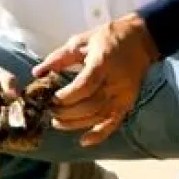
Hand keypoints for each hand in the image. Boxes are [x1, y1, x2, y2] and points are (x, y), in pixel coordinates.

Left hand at [33, 13, 159, 146]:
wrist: (141, 40)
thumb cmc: (109, 37)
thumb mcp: (81, 41)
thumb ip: (59, 58)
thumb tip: (37, 73)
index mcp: (103, 63)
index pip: (85, 86)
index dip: (67, 96)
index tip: (53, 98)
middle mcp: (115, 82)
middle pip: (90, 105)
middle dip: (67, 112)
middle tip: (50, 111)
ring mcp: (123, 95)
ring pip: (99, 116)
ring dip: (76, 124)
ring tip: (58, 123)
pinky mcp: (127, 103)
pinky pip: (114, 123)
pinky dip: (99, 134)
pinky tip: (84, 141)